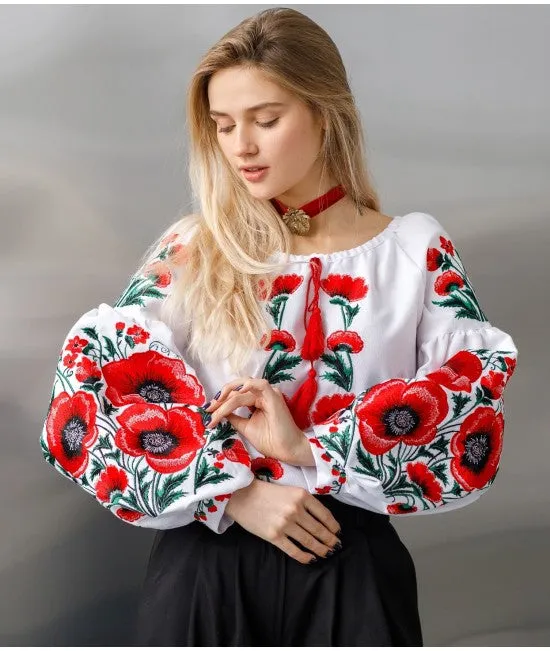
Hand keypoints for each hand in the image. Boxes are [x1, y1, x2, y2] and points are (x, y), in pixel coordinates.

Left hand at [205, 377, 313, 465]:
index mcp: (257, 399)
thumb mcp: (245, 427)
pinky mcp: (274, 397)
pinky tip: (236, 392)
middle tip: (209, 409)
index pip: (235, 395)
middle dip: (221, 397)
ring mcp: (269, 394)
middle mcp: (262, 394)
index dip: (221, 401)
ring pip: (244, 387)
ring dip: (229, 394)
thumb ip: (234, 417)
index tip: (208, 412)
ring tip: (218, 404)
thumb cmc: (270, 440)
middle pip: (238, 389)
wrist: (286, 451)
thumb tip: (219, 412)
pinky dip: (249, 385)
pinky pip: (261, 385)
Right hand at [225, 479, 341, 564]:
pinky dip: (305, 557)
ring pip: (309, 541)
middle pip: (319, 530)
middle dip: (330, 540)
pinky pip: (294, 550)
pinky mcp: (274, 536)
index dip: (333, 526)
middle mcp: (296, 510)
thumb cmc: (265, 491)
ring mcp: (285, 524)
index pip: (324, 514)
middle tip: (336, 546)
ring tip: (326, 553)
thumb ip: (304, 501)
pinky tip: (311, 559)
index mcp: (301, 495)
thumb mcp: (289, 489)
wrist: (240, 495)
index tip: (337, 532)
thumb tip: (320, 518)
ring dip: (321, 549)